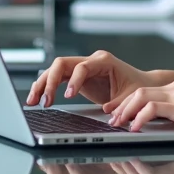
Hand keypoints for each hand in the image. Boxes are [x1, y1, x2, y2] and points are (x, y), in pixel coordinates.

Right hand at [25, 50, 153, 107]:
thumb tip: (108, 113)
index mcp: (104, 61)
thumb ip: (120, 103)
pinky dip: (47, 87)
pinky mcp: (77, 76)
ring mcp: (82, 67)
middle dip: (50, 81)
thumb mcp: (131, 96)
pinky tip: (38, 98)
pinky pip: (57, 78)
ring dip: (42, 84)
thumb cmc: (137, 87)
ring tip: (32, 101)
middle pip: (62, 64)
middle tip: (44, 101)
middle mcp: (90, 60)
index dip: (73, 81)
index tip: (67, 97)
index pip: (82, 66)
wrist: (141, 84)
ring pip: (55, 70)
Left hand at [106, 78, 173, 135]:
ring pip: (140, 95)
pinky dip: (139, 117)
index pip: (146, 90)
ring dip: (126, 111)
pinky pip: (151, 107)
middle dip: (122, 105)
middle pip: (138, 90)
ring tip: (118, 125)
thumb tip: (160, 127)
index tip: (119, 114)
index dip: (129, 102)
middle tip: (112, 120)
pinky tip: (134, 129)